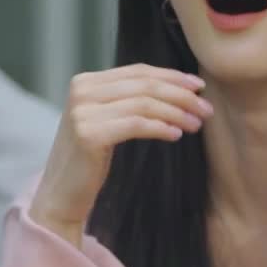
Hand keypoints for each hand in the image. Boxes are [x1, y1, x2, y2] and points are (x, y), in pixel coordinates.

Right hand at [30, 63, 213, 231]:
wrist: (60, 194)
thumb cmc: (90, 159)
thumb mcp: (108, 121)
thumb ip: (128, 99)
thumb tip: (178, 87)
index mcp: (86, 82)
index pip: (138, 71)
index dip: (172, 77)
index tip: (200, 86)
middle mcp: (81, 91)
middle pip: (144, 85)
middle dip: (181, 95)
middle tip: (206, 109)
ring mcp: (82, 111)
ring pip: (143, 103)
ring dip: (176, 113)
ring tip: (196, 124)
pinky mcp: (88, 134)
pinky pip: (135, 124)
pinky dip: (160, 128)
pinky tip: (176, 135)